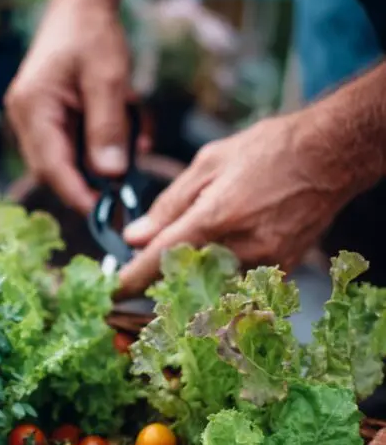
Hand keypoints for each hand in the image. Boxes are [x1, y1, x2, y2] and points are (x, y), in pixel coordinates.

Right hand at [6, 0, 131, 213]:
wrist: (82, 4)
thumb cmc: (91, 32)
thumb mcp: (108, 78)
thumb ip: (107, 127)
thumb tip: (110, 176)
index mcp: (32, 108)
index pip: (52, 168)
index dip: (79, 195)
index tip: (107, 214)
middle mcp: (26, 119)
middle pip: (60, 170)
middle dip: (98, 176)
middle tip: (134, 176)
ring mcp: (37, 121)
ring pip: (74, 160)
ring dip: (108, 154)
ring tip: (135, 122)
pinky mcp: (53, 121)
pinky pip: (81, 146)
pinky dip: (108, 140)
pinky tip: (131, 117)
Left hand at [118, 110, 353, 295]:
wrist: (331, 155)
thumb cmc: (271, 150)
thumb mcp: (209, 162)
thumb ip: (168, 205)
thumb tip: (134, 236)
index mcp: (214, 218)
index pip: (158, 261)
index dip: (130, 281)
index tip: (112, 291)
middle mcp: (238, 248)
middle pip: (181, 286)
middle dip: (155, 292)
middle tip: (139, 290)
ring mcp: (262, 265)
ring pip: (209, 293)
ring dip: (187, 293)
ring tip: (175, 284)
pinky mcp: (279, 273)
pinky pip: (238, 290)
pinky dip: (219, 289)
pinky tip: (212, 276)